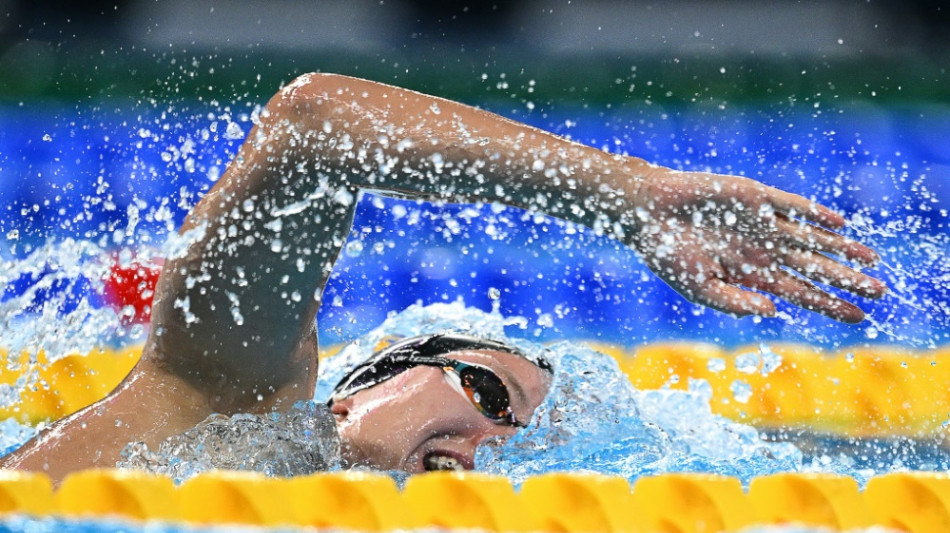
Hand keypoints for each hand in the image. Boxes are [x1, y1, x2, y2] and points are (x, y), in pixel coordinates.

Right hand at [629, 168, 886, 322]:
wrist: (648, 212)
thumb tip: (776, 311)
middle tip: (881, 292)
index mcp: (751, 276)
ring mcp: (762, 224)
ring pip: (812, 239)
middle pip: (815, 269)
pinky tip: (839, 224)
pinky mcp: (755, 198)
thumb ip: (735, 303)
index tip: (859, 318)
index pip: (800, 294)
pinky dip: (815, 215)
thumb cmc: (666, 254)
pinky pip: (792, 206)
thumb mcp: (699, 288)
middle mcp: (764, 251)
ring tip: (873, 259)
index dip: (829, 305)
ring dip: (842, 249)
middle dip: (847, 280)